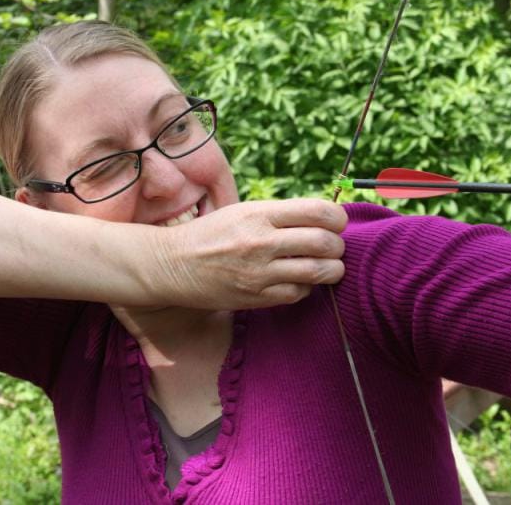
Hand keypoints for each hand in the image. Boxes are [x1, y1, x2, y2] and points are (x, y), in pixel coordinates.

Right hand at [149, 198, 346, 309]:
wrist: (172, 265)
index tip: (336, 224)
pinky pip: (299, 293)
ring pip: (319, 272)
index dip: (338, 218)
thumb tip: (323, 219)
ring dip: (331, 270)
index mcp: (259, 214)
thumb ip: (280, 215)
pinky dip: (307, 288)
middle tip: (332, 248)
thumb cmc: (211, 234)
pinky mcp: (256, 297)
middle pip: (325, 242)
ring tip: (326, 267)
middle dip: (337, 246)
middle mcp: (262, 241)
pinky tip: (298, 281)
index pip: (319, 211)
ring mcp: (259, 272)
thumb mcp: (242, 212)